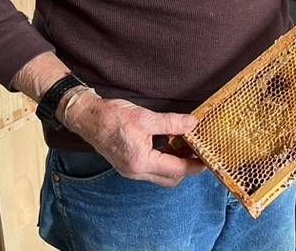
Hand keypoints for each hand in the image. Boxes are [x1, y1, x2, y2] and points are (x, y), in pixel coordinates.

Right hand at [62, 90, 205, 187]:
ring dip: (175, 166)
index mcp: (141, 162)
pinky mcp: (127, 165)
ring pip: (161, 176)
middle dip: (187, 169)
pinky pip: (151, 169)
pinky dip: (164, 162)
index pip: (176, 170)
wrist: (87, 118)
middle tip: (199, 153)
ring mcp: (130, 170)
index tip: (208, 159)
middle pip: (170, 179)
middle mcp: (136, 171)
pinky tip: (170, 146)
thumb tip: (193, 124)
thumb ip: (171, 123)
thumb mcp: (145, 117)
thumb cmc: (113, 117)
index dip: (194, 166)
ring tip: (187, 148)